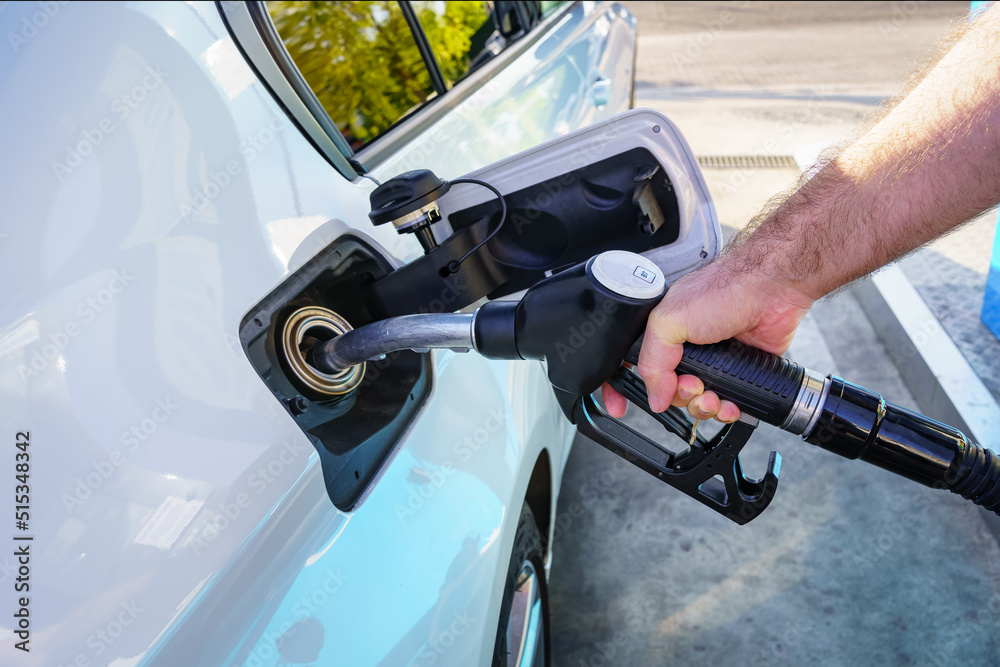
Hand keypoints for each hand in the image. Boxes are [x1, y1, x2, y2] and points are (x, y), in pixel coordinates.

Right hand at [601, 256, 813, 421]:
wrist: (771, 291)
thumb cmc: (724, 291)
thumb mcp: (669, 322)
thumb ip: (652, 362)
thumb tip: (654, 397)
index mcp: (665, 335)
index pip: (639, 368)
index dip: (633, 388)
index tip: (632, 402)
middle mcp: (687, 350)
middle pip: (670, 392)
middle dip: (680, 397)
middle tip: (694, 384)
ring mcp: (714, 362)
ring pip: (698, 402)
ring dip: (704, 407)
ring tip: (714, 396)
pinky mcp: (739, 372)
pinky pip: (726, 404)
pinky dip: (727, 410)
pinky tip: (731, 404)